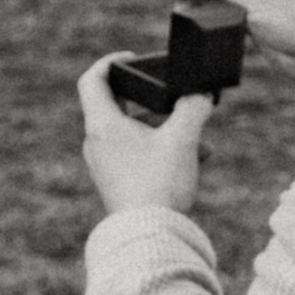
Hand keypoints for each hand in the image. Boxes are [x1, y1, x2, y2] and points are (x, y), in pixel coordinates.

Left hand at [78, 59, 210, 218]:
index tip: (133, 57)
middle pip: (116, 105)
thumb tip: (202, 94)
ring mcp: (105, 165)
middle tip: (172, 93)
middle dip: (151, 98)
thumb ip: (194, 108)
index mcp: (103, 125)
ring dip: (165, 128)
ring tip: (199, 136)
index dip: (110, 61)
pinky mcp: (117, 183)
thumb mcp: (183, 139)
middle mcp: (97, 143)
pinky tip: (197, 158)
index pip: (92, 80)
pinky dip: (162, 149)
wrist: (150, 237)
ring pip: (133, 132)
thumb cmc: (159, 184)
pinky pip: (138, 154)